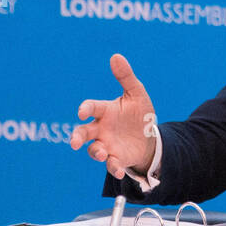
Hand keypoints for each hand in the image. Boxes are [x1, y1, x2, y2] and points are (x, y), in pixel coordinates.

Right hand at [69, 53, 157, 179]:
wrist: (150, 137)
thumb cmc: (138, 114)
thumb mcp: (136, 94)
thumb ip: (125, 77)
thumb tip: (115, 56)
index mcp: (105, 111)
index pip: (91, 108)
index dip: (85, 109)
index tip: (82, 112)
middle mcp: (101, 129)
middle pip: (83, 133)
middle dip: (77, 137)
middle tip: (75, 143)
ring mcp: (107, 145)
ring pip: (94, 150)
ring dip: (96, 152)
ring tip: (102, 153)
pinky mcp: (116, 158)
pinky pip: (111, 165)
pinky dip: (114, 168)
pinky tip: (120, 170)